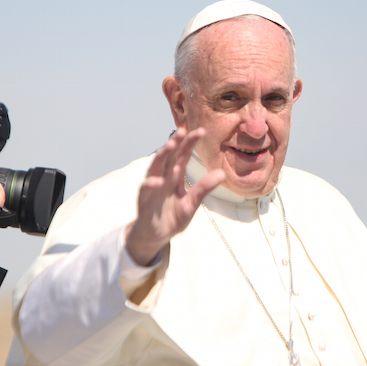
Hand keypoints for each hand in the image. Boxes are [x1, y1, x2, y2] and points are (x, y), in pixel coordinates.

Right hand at [124, 128, 224, 265]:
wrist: (156, 235)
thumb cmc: (172, 217)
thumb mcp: (192, 203)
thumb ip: (203, 188)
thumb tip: (222, 173)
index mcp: (175, 176)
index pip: (183, 155)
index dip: (190, 143)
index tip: (201, 131)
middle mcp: (164, 178)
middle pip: (168, 157)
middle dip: (174, 143)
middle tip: (182, 130)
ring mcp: (153, 188)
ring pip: (155, 168)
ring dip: (161, 156)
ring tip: (169, 145)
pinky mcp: (144, 201)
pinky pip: (145, 190)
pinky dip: (150, 185)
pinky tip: (157, 181)